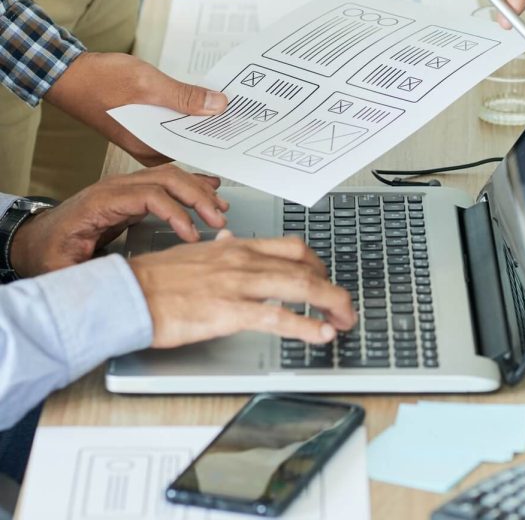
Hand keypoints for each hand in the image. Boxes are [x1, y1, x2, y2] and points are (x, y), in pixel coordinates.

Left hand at [9, 165, 227, 277]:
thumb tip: (120, 282)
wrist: (35, 239)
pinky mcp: (132, 192)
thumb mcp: (62, 268)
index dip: (176, 213)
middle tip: (218, 219)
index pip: (149, 196)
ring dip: (198, 190)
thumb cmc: (48, 252)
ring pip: (170, 176)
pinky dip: (190, 182)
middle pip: (166, 179)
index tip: (193, 235)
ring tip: (220, 207)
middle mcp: (115, 188)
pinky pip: (166, 180)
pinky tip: (209, 187)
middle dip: (197, 197)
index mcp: (100, 203)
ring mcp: (125, 186)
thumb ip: (89, 273)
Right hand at [45, 52, 227, 165]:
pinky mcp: (144, 124)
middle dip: (216, 130)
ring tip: (230, 108)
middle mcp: (149, 147)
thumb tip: (217, 105)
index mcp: (150, 147)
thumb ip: (184, 96)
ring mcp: (146, 137)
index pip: (195, 150)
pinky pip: (173, 121)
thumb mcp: (149, 84)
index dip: (220, 141)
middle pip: (193, 142)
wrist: (66, 73)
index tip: (243, 132)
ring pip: (184, 131)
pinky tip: (204, 101)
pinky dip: (188, 111)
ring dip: (203, 119)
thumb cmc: (99, 80)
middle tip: (245, 117)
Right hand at [129, 234, 356, 346]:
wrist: (128, 293)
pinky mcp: (229, 311)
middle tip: (344, 307)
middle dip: (332, 288)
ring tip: (344, 320)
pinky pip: (278, 317)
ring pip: (300, 287)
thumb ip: (220, 250)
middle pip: (305, 267)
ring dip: (330, 304)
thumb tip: (231, 242)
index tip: (326, 279)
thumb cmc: (156, 279)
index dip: (318, 264)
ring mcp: (238, 284)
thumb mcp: (194, 254)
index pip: (292, 248)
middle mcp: (243, 260)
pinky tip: (321, 334)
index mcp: (237, 247)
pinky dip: (306, 326)